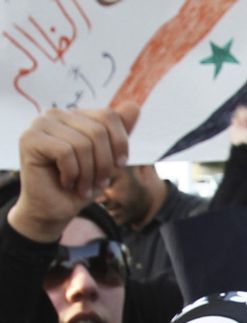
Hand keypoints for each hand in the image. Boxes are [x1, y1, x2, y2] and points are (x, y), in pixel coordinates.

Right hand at [9, 103, 137, 241]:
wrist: (56, 209)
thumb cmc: (81, 185)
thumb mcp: (107, 160)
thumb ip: (118, 134)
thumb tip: (134, 106)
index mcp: (77, 116)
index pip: (109, 116)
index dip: (120, 144)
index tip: (119, 165)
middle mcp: (57, 114)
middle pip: (98, 131)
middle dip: (104, 165)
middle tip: (98, 183)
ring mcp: (41, 124)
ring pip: (82, 144)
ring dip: (88, 174)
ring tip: (83, 187)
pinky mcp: (30, 138)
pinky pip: (65, 152)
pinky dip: (72, 174)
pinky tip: (66, 182)